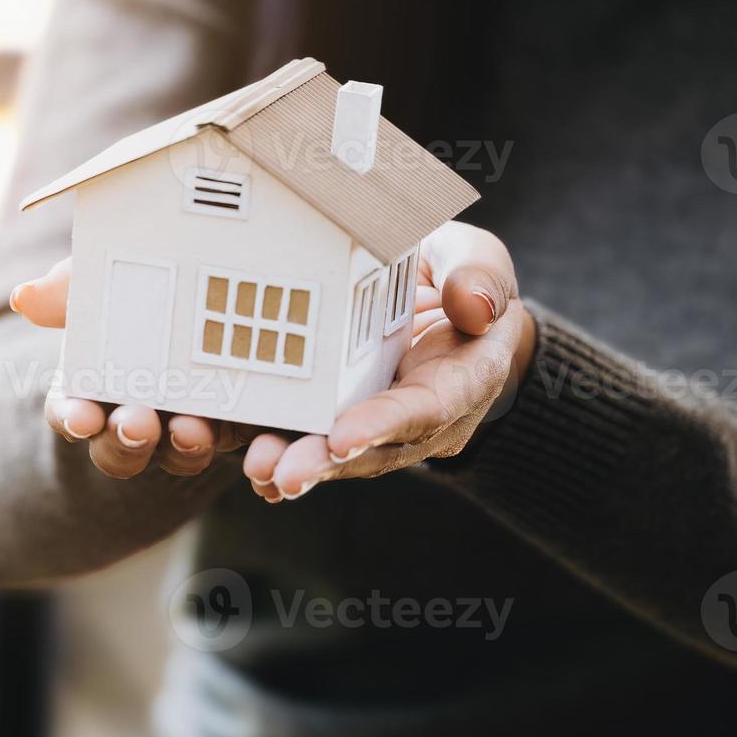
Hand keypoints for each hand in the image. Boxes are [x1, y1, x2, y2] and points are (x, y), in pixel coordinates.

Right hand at [11, 259, 253, 478]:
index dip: (73, 417)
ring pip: (179, 454)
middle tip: (138, 423)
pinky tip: (255, 449)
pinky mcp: (240, 423)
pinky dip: (245, 453)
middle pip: (121, 448)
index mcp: (95, 385)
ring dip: (183, 447)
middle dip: (127, 439)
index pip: (71, 411)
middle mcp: (136, 415)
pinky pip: (240, 448)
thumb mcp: (111, 276)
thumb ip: (72, 288)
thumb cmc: (145, 281)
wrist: (221, 279)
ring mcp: (187, 423)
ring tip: (193, 427)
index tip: (82, 417)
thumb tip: (24, 296)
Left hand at [244, 222, 535, 502]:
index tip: (342, 437)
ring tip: (259, 467)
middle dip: (327, 463)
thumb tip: (473, 306)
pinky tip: (254, 468)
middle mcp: (423, 417)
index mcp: (462, 379)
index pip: (424, 409)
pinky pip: (318, 441)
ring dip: (298, 463)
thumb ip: (480, 279)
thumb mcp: (482, 263)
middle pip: (375, 450)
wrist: (454, 309)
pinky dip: (285, 452)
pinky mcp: (349, 416)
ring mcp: (384, 424)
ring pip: (342, 454)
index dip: (382, 424)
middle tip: (283, 473)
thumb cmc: (463, 282)